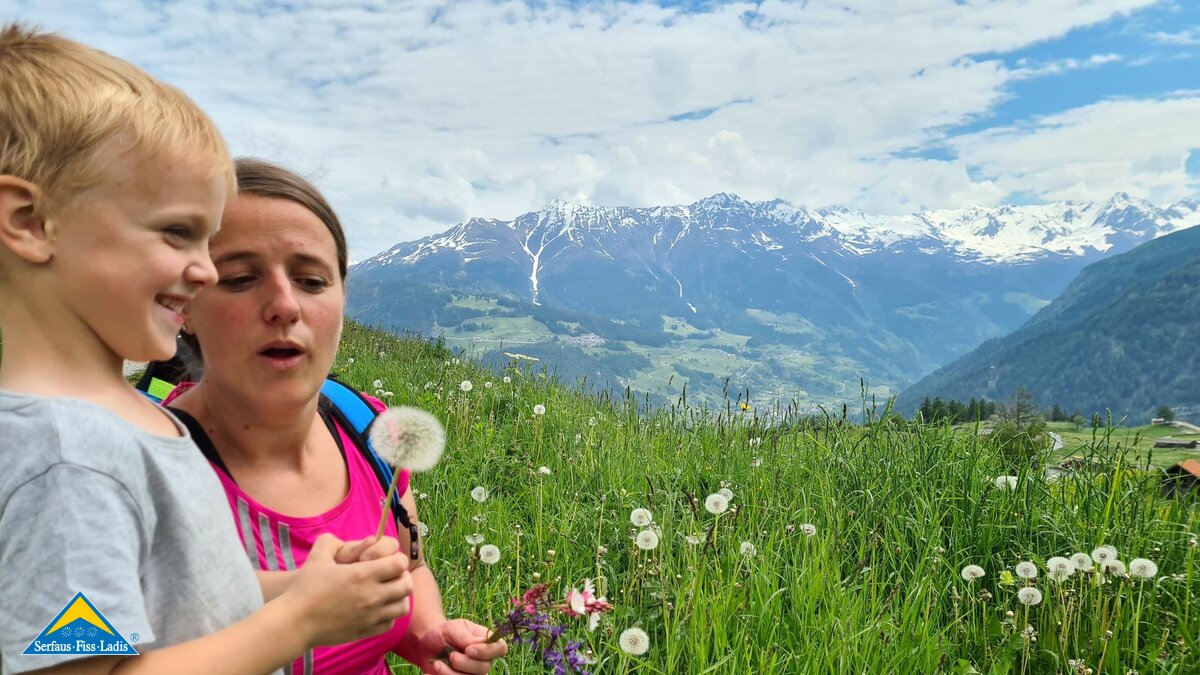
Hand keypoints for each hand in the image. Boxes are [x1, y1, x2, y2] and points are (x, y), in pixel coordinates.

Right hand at [284, 533, 411, 647]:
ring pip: (403, 606)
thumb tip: (347, 541)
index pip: (400, 563)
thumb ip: (333, 542)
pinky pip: (390, 623)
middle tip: (389, 576)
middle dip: (401, 577)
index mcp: (364, 574)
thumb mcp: (318, 556)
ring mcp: (372, 616)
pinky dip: (388, 615)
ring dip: (398, 597)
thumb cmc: (306, 588)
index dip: (396, 559)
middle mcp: (373, 595)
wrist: (296, 622)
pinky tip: (376, 610)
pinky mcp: (367, 631)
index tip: (386, 560)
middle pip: (407, 584)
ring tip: (386, 593)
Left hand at [414, 619, 507, 674]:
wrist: (427, 645)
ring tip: (438, 664)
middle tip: (451, 655)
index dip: (488, 651)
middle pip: (485, 668)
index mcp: (486, 643)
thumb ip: (466, 636)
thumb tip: (476, 646)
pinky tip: (436, 668)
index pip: (500, 648)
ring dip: (451, 673)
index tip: (469, 649)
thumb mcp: (454, 628)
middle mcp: (483, 660)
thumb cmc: (444, 633)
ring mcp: (472, 673)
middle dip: (465, 663)